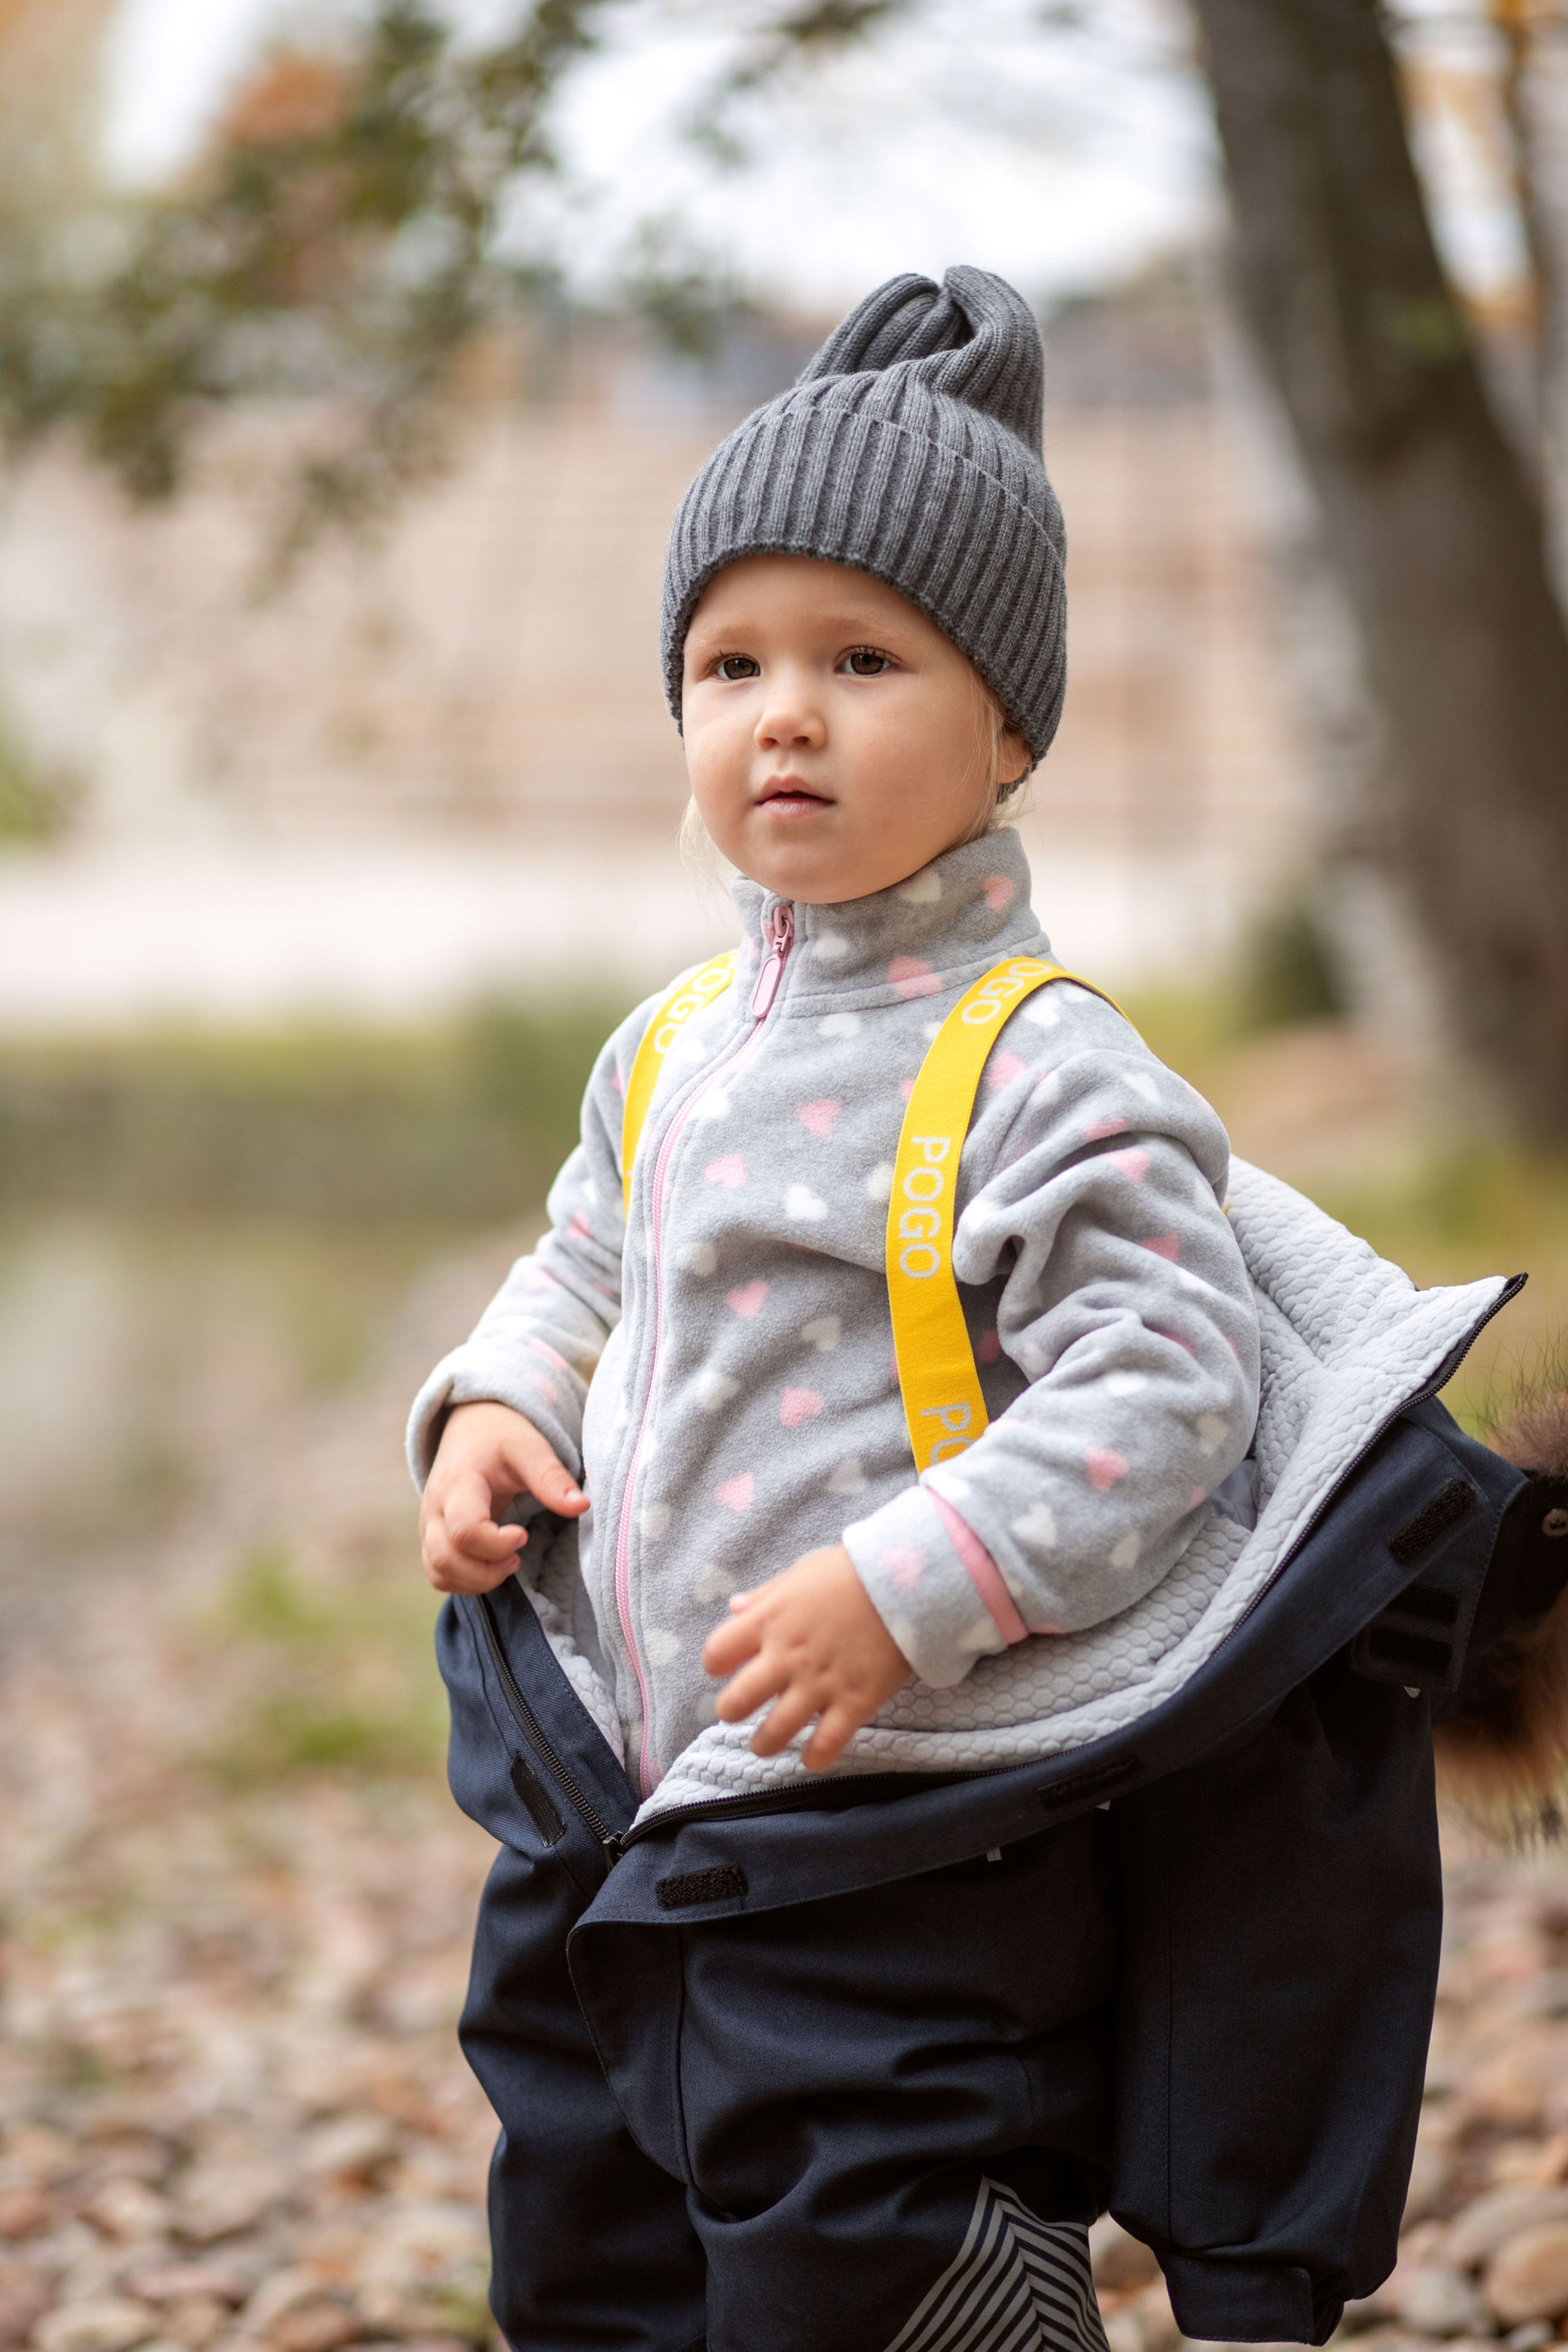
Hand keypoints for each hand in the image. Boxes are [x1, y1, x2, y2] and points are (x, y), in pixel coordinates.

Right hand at [420, 1401, 587, 1594]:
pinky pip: (438, 1575)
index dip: (496, 1544)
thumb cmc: (500, 1437)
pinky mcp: (432, 1538)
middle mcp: (435, 1508)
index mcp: (458, 1483)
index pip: (465, 1529)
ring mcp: (429, 1526)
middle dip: (486, 1571)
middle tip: (518, 1556)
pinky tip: (492, 1567)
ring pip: (438, 1573)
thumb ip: (551, 1477)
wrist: (470, 1427)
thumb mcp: (529, 1447)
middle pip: (445, 1559)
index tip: (523, 1535)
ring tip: (508, 1562)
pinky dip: (464, 1582)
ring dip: (476, 1580)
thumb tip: (581, 1506)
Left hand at [702, 1544, 910, 1771]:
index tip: (724, 1667)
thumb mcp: (801, 1574)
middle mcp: (787, 1657)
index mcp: (769, 1621)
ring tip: (764, 1744)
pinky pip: (826, 1744)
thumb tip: (735, 1607)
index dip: (716, 1663)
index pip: (717, 1653)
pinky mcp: (855, 1702)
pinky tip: (811, 1756)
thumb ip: (766, 1595)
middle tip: (736, 1713)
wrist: (907, 1582)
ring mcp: (820, 1683)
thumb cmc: (851, 1572)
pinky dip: (814, 1757)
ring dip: (764, 1744)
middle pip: (738, 1701)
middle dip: (731, 1712)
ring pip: (776, 1732)